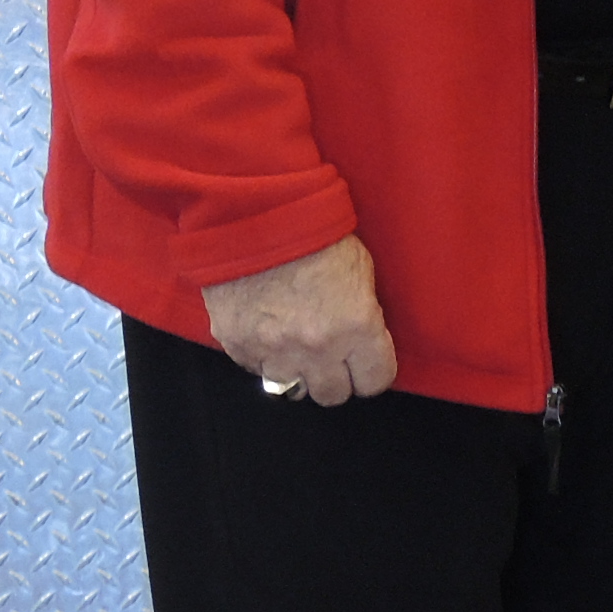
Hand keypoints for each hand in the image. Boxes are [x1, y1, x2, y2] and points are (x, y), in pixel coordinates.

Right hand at [205, 236, 396, 406]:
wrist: (253, 216)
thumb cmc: (316, 234)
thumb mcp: (360, 270)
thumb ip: (364, 314)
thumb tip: (361, 340)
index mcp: (356, 328)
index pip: (375, 381)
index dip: (373, 371)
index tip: (368, 361)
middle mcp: (316, 348)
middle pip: (334, 395)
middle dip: (338, 379)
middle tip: (334, 358)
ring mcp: (273, 351)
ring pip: (293, 389)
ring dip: (299, 373)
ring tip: (299, 350)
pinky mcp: (237, 345)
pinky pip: (256, 370)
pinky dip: (265, 359)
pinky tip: (268, 334)